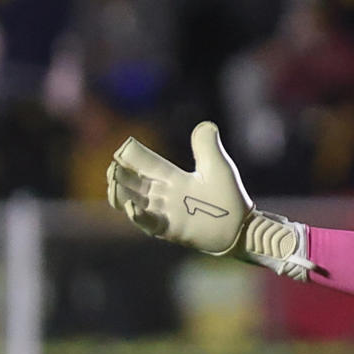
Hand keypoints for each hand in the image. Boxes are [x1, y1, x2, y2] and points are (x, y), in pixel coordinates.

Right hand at [107, 122, 253, 255]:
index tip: (121, 149)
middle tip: (112, 168)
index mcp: (173, 177)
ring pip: (134, 202)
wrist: (241, 225)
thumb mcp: (217, 166)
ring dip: (121, 194)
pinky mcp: (169, 229)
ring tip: (113, 184)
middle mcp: (164, 195)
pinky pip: (148, 222)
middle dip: (120, 175)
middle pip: (135, 183)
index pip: (147, 165)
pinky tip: (132, 207)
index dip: (133, 157)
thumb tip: (206, 124)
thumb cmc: (229, 195)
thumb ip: (207, 146)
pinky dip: (138, 216)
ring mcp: (165, 213)